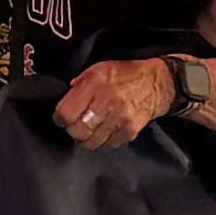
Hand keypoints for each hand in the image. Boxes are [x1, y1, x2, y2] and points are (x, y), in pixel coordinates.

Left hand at [55, 55, 176, 150]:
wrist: (156, 84)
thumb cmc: (124, 75)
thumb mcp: (98, 69)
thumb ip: (79, 84)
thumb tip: (65, 100)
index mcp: (96, 83)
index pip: (66, 113)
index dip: (59, 118)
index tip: (61, 118)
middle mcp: (107, 102)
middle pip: (77, 131)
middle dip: (72, 130)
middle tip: (75, 125)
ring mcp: (120, 119)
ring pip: (91, 142)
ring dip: (86, 138)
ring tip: (88, 130)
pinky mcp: (129, 131)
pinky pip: (107, 145)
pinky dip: (102, 141)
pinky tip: (103, 131)